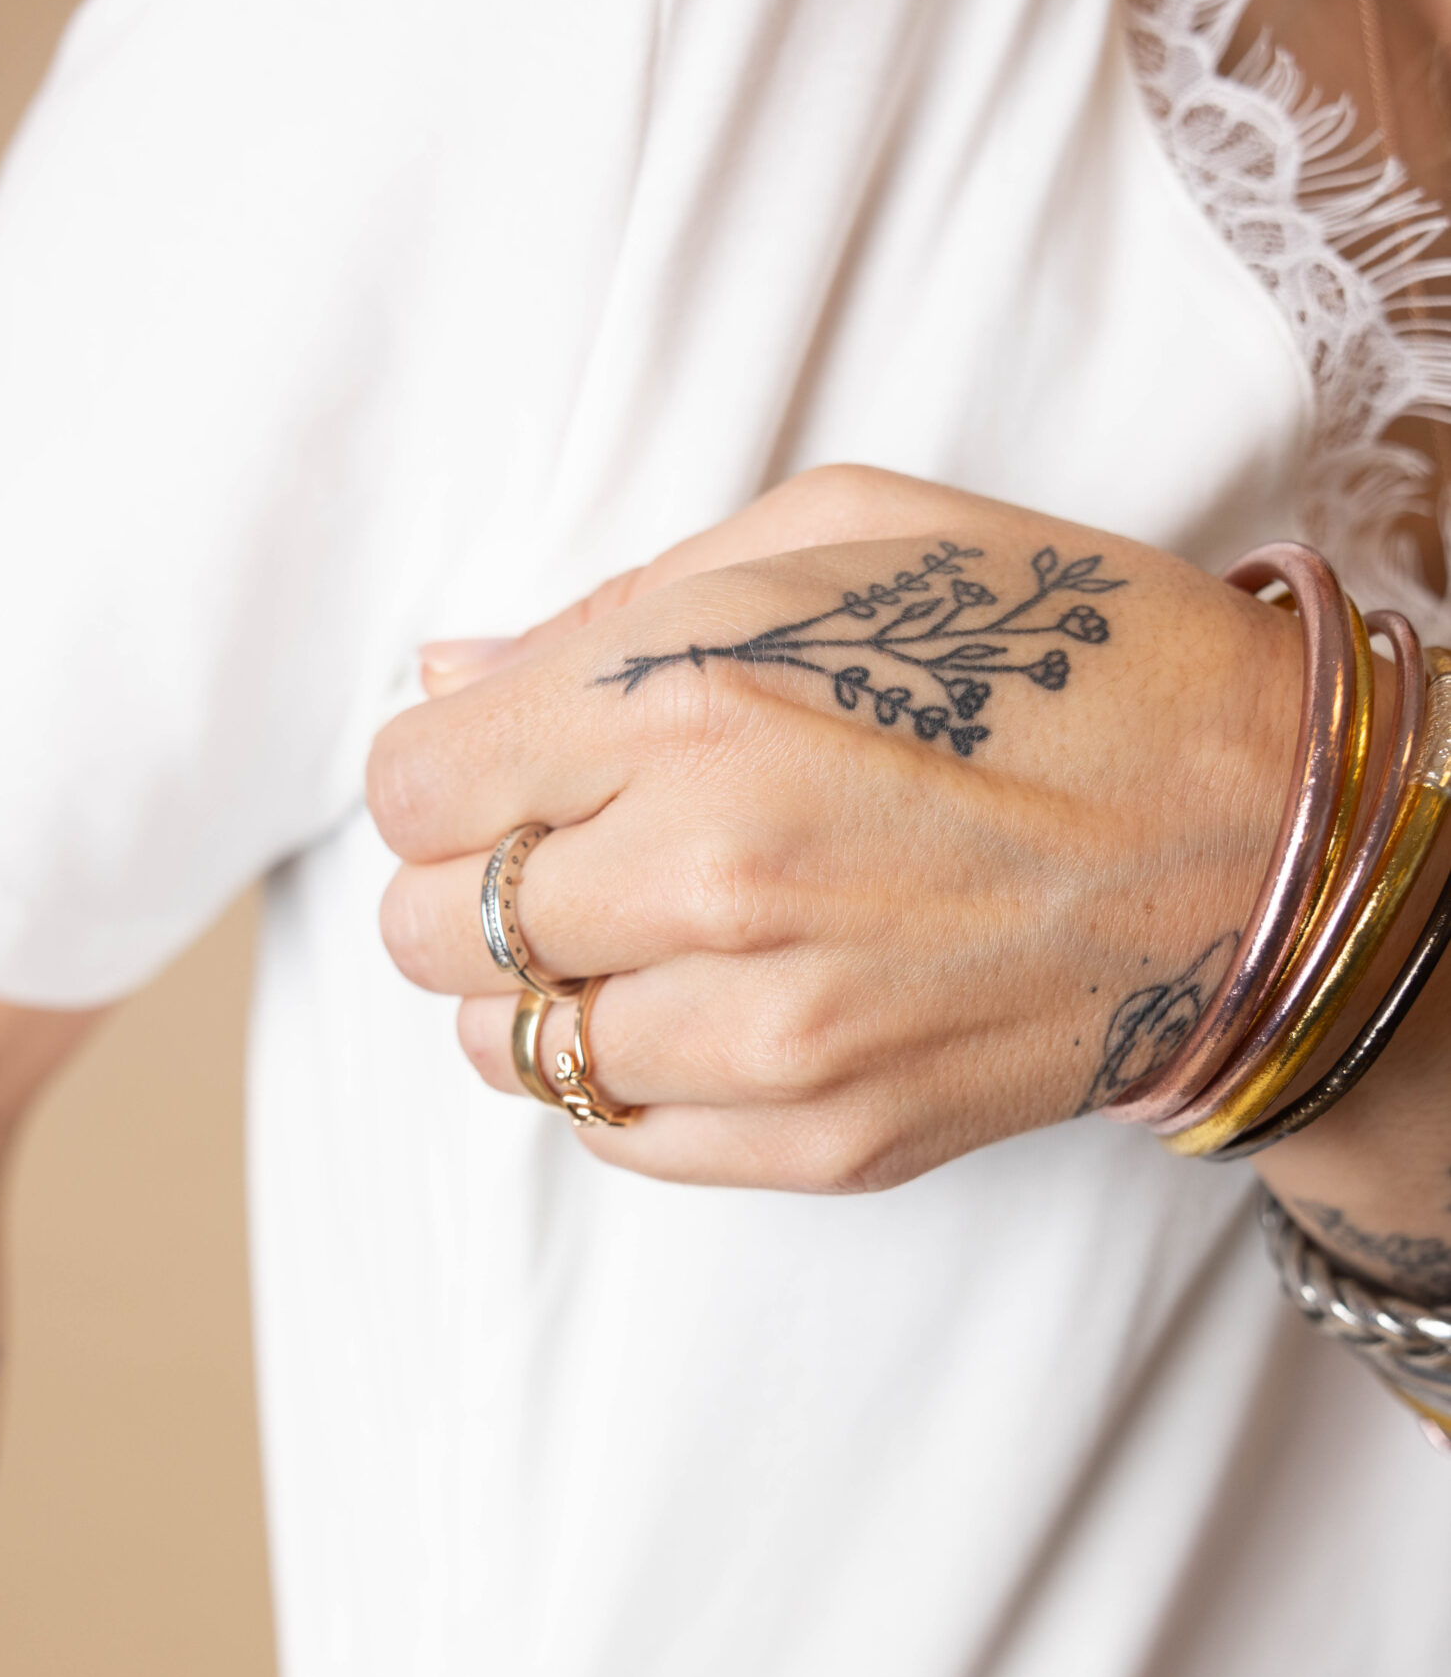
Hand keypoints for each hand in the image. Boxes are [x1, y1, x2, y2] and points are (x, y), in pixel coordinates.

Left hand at [368, 467, 1299, 1189]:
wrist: (1266, 839)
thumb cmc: (1063, 659)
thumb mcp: (848, 535)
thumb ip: (619, 605)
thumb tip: (447, 680)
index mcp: (697, 702)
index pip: (410, 787)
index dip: (443, 772)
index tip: (503, 769)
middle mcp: (715, 880)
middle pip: (430, 931)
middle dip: (470, 881)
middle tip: (570, 848)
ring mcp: (773, 1034)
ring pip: (506, 1051)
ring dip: (545, 986)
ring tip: (649, 928)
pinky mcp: (828, 1141)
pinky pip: (616, 1136)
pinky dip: (627, 1071)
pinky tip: (712, 1000)